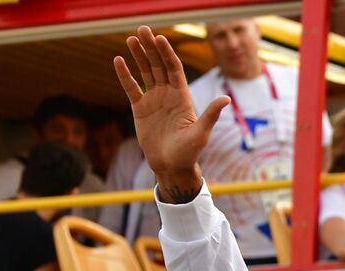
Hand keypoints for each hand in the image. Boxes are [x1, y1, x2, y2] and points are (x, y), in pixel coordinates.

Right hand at [113, 25, 229, 200]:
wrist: (171, 166)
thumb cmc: (189, 152)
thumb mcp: (201, 133)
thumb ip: (211, 114)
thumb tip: (226, 99)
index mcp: (183, 97)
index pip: (174, 69)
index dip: (167, 53)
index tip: (160, 38)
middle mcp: (168, 94)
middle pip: (158, 65)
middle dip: (151, 47)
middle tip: (142, 29)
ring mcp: (154, 100)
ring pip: (145, 72)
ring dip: (138, 55)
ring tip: (131, 38)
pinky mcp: (140, 108)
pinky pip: (131, 87)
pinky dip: (125, 75)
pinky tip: (118, 60)